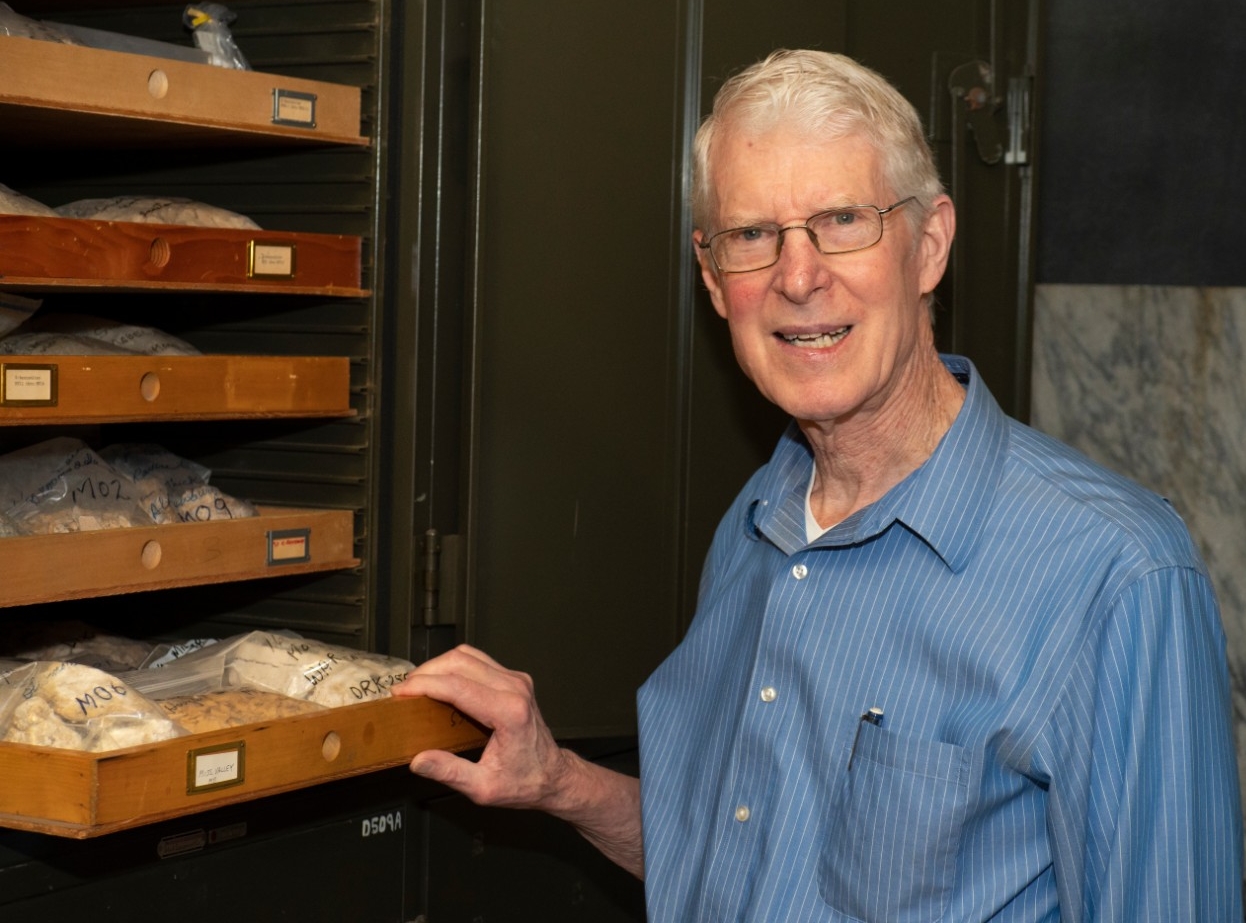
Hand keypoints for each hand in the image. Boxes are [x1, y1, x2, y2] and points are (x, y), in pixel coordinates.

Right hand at [393, 643, 644, 876]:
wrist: (553, 775)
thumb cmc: (525, 781)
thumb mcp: (484, 788)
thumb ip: (450, 772)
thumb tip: (420, 761)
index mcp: (509, 712)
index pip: (457, 686)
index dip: (424, 685)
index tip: (400, 692)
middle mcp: (515, 689)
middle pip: (459, 662)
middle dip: (426, 672)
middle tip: (404, 690)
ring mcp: (516, 680)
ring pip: (468, 655)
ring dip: (438, 666)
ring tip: (418, 685)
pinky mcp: (514, 679)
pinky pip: (478, 661)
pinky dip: (453, 667)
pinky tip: (440, 682)